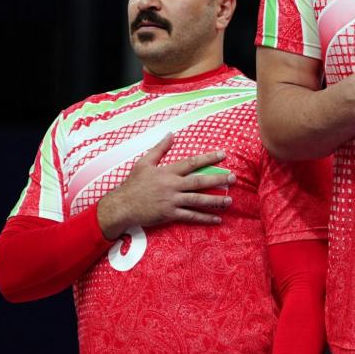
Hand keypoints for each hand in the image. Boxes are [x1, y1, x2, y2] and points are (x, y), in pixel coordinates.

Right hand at [96, 134, 233, 239]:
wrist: (121, 206)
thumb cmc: (132, 184)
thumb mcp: (144, 163)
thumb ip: (159, 149)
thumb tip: (171, 134)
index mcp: (167, 172)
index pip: (192, 163)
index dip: (208, 158)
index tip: (223, 155)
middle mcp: (172, 185)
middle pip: (199, 182)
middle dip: (218, 180)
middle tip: (233, 178)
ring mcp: (172, 200)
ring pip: (198, 200)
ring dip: (215, 201)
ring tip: (229, 200)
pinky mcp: (169, 214)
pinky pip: (190, 216)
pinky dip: (205, 218)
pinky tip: (217, 219)